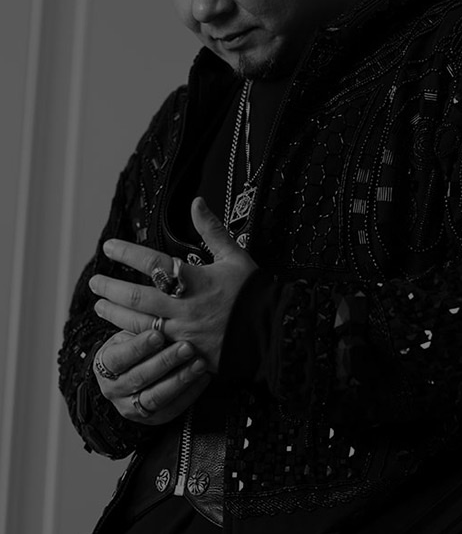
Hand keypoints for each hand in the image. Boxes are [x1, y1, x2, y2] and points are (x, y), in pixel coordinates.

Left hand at [89, 197, 256, 371]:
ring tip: (99, 305)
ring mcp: (184, 334)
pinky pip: (154, 348)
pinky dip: (135, 340)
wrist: (273, 332)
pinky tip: (122, 335)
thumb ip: (212, 229)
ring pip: (140, 324)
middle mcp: (185, 307)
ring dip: (116, 314)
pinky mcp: (187, 355)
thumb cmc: (254, 292)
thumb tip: (196, 202)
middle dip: (112, 287)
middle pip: (138, 296)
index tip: (109, 246)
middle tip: (94, 281)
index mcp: (195, 280)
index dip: (127, 253)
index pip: (153, 262)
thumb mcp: (235, 255)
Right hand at [93, 329, 210, 424]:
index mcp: (105, 365)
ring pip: (156, 396)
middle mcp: (114, 389)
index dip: (138, 347)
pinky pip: (172, 409)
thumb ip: (140, 326)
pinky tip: (203, 377)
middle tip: (187, 347)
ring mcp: (130, 407)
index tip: (158, 335)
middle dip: (166, 361)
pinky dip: (190, 393)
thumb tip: (160, 312)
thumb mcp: (128, 333)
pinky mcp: (151, 418)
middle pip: (140, 377)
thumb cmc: (132, 346)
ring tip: (199, 363)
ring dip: (180, 379)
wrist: (128, 372)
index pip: (119, 358)